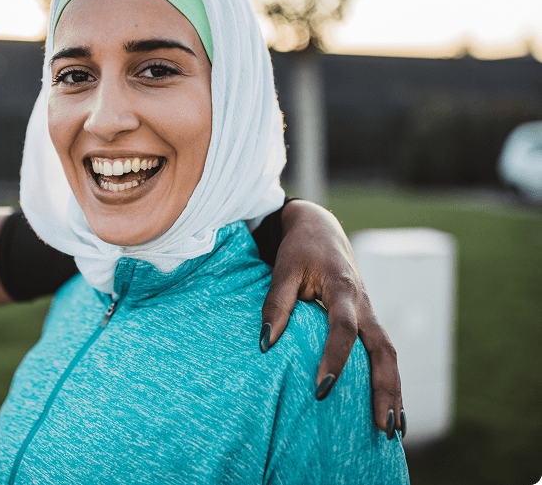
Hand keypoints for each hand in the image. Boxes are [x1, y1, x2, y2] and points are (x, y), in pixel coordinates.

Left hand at [259, 200, 404, 438]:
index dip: (334, 358)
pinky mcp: (368, 322)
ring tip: (392, 430)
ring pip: (390, 355)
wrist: (321, 231)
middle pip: (383, 349)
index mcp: (343, 289)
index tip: (321, 388)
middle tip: (382, 425)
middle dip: (384, 388)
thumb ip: (277, 304)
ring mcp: (370, 314)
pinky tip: (389, 408)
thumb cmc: (300, 250)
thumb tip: (266, 344)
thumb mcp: (284, 269)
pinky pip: (384, 354)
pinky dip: (389, 381)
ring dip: (393, 391)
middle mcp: (364, 305)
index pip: (343, 329)